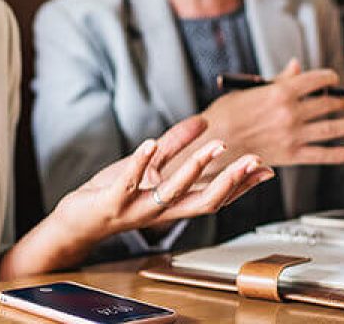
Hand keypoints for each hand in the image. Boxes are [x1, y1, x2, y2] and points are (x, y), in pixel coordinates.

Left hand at [53, 116, 273, 243]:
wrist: (78, 220)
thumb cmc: (115, 194)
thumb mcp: (149, 166)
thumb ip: (174, 145)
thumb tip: (202, 122)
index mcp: (173, 203)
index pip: (215, 196)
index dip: (241, 186)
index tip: (265, 170)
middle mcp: (162, 210)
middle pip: (204, 201)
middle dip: (231, 181)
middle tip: (252, 161)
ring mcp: (139, 208)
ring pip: (172, 192)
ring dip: (195, 168)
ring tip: (214, 146)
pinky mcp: (113, 201)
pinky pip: (129, 182)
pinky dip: (140, 163)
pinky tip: (150, 143)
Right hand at [195, 59, 343, 168]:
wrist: (212, 143)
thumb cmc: (224, 114)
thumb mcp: (248, 90)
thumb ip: (277, 80)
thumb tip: (296, 66)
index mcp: (280, 91)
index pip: (316, 79)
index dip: (330, 77)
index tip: (335, 79)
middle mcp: (291, 112)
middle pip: (329, 103)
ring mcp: (293, 135)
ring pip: (332, 128)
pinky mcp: (291, 155)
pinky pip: (321, 155)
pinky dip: (338, 154)